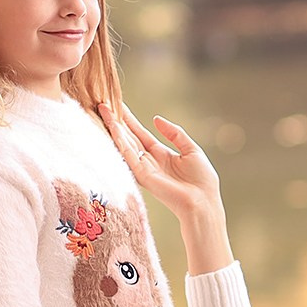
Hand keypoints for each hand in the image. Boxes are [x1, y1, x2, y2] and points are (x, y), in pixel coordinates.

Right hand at [100, 103, 219, 222]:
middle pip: (129, 138)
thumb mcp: (191, 149)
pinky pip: (129, 156)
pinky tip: (115, 128)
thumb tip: (156, 119)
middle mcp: (149, 161)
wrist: (203, 201)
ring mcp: (144, 169)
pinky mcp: (143, 176)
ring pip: (125, 145)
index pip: (141, 134)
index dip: (130, 121)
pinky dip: (121, 142)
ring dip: (114, 128)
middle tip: (103, 105)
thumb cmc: (202, 180)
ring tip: (104, 111)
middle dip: (117, 121)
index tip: (119, 106)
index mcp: (161, 155)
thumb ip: (174, 133)